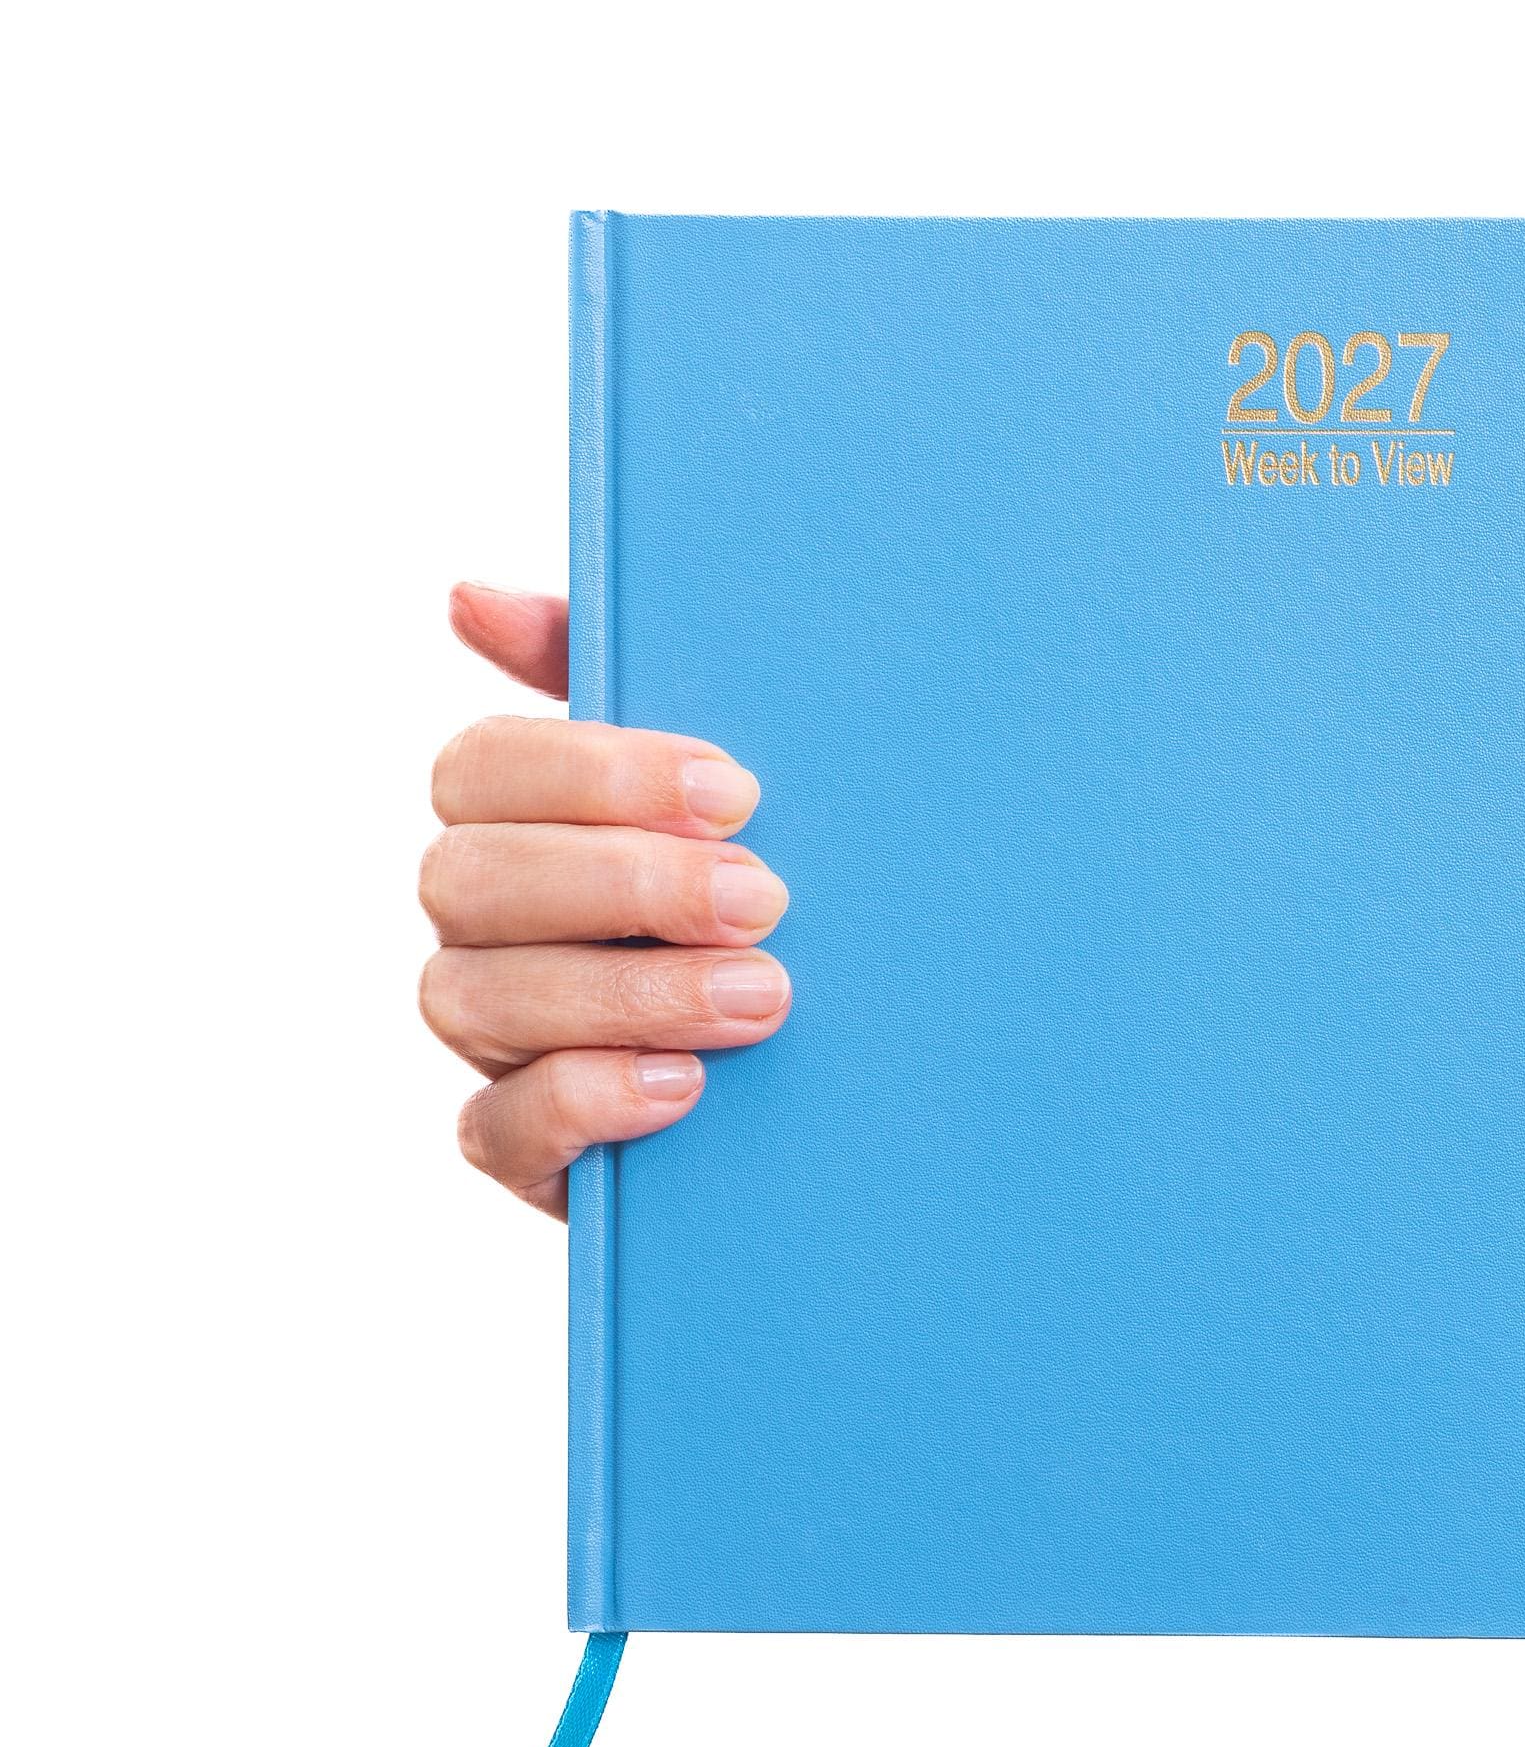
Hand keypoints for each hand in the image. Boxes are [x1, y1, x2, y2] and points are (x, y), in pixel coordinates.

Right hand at [419, 584, 791, 1215]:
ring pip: (475, 998)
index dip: (597, 774)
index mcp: (517, 820)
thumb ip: (605, 678)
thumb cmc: (751, 894)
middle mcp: (481, 925)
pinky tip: (683, 1087)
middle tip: (766, 897)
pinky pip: (496, 1130)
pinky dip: (585, 1101)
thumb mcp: (712, 789)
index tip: (735, 791)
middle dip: (625, 885)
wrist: (836, 1068)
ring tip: (763, 996)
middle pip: (468, 880)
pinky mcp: (524, 1149)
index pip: (482, 768)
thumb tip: (469, 597)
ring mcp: (492, 1039)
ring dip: (626, 992)